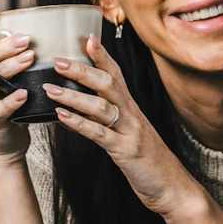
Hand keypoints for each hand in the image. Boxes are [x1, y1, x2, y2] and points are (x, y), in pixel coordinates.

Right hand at [0, 3, 34, 165]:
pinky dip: (12, 101)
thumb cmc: (17, 105)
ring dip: (10, 68)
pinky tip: (25, 94)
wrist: (5, 143)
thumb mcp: (17, 79)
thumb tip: (57, 35)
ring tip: (29, 58)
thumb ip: (26, 60)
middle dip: (5, 45)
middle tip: (27, 38)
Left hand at [47, 34, 206, 218]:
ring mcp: (129, 132)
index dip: (103, 56)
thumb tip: (87, 107)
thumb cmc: (149, 160)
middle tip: (58, 60)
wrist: (172, 186)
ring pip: (101, 106)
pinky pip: (99, 134)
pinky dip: (79, 124)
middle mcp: (132, 115)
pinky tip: (61, 118)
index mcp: (132, 108)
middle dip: (82, 70)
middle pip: (107, 84)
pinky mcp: (125, 151)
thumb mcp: (132, 133)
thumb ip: (113, 118)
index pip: (117, 74)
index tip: (87, 37)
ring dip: (73, 96)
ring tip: (50, 89)